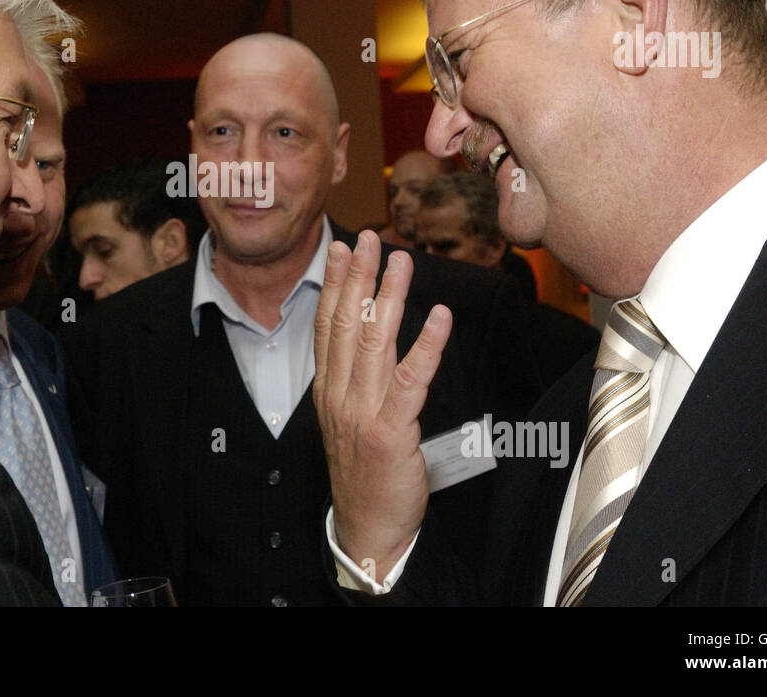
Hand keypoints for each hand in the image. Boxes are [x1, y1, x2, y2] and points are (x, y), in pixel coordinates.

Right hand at [313, 231, 452, 577]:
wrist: (367, 527)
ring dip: (389, 297)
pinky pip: (410, 380)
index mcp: (329, 391)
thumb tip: (370, 341)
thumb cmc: (365, 474)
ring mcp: (362, 412)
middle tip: (370, 238)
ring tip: (401, 261)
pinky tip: (438, 317)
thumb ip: (357, 382)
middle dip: (359, 277)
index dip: (336, 286)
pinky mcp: (390, 431)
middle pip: (347, 325)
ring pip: (374, 342)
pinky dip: (426, 345)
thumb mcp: (349, 421)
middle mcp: (340, 396)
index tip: (342, 250)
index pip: (328, 327)